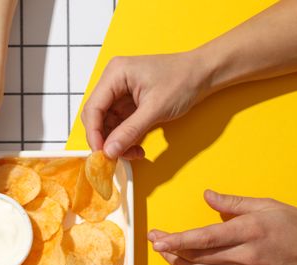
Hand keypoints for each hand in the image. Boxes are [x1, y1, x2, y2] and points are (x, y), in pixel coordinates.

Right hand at [81, 51, 211, 158]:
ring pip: (107, 124)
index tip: (101, 154)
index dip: (94, 134)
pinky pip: (119, 125)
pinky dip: (125, 138)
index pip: (93, 108)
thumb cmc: (183, 81)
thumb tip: (109, 151)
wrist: (204, 74)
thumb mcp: (155, 109)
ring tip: (134, 153)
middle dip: (105, 139)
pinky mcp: (127, 102)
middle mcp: (113, 81)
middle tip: (116, 157)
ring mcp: (120, 92)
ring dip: (117, 142)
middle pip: (96, 117)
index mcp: (115, 74)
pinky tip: (136, 148)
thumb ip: (130, 131)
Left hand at [148, 190, 296, 264]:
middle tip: (155, 241)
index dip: (177, 240)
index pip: (204, 238)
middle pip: (197, 257)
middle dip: (171, 250)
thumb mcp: (268, 206)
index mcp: (248, 232)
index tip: (157, 238)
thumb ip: (234, 203)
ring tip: (164, 256)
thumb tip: (207, 196)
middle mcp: (244, 257)